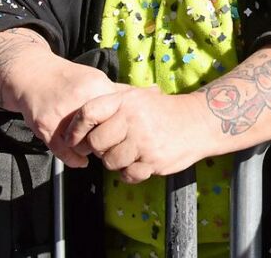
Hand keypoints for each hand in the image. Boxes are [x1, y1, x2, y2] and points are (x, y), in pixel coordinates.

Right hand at [0, 34, 128, 167]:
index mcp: (95, 86)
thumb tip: (147, 98)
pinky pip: (63, 151)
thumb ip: (115, 92)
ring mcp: (60, 114)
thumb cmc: (67, 78)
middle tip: (109, 145)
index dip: (120, 127)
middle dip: (106, 141)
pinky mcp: (45, 126)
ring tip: (94, 150)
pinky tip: (80, 161)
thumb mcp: (94, 77)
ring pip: (82, 144)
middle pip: (101, 131)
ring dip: (89, 151)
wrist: (33, 74)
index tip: (122, 133)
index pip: (116, 114)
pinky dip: (74, 160)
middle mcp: (78, 99)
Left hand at [63, 86, 208, 182]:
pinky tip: (139, 162)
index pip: (88, 113)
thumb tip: (80, 119)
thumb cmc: (163, 111)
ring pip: (110, 162)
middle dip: (97, 149)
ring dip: (115, 162)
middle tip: (107, 147)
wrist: (197, 122)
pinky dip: (130, 173)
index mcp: (126, 101)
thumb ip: (113, 105)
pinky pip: (128, 174)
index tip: (72, 139)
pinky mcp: (152, 160)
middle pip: (95, 143)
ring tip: (128, 153)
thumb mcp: (139, 97)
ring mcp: (142, 141)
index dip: (75, 128)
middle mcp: (132, 119)